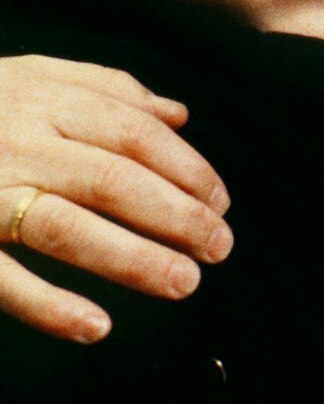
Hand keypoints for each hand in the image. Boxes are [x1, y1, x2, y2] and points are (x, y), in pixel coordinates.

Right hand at [0, 56, 231, 341]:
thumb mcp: (24, 76)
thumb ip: (102, 88)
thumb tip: (178, 113)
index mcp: (39, 99)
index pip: (135, 133)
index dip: (188, 168)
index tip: (222, 202)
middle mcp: (12, 141)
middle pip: (113, 179)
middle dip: (178, 216)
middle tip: (221, 248)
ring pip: (65, 226)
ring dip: (132, 259)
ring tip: (184, 283)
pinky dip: (47, 304)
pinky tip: (95, 327)